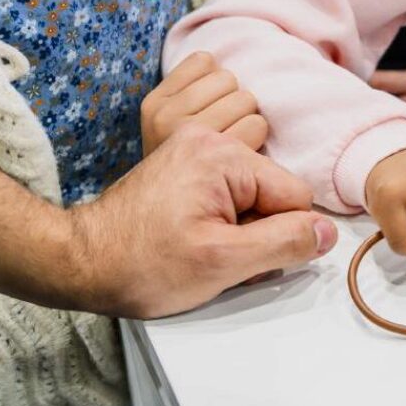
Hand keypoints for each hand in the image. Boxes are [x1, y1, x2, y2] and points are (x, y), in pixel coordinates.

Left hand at [68, 127, 337, 317]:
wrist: (78, 262)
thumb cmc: (141, 265)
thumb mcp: (222, 264)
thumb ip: (284, 243)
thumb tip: (327, 233)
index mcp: (223, 155)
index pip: (295, 196)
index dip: (279, 235)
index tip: (239, 254)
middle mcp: (209, 140)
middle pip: (274, 193)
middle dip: (257, 230)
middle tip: (215, 254)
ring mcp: (193, 149)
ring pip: (252, 195)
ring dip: (239, 227)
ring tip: (199, 246)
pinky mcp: (181, 164)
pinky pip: (227, 192)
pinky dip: (219, 219)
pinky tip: (190, 237)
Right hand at [142, 51, 266, 154]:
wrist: (171, 214)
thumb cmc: (186, 159)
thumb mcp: (173, 119)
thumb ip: (192, 89)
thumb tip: (225, 56)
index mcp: (155, 102)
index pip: (203, 61)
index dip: (215, 81)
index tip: (209, 105)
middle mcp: (165, 117)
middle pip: (227, 78)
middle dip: (233, 98)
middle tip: (225, 124)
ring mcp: (190, 137)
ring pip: (245, 99)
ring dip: (247, 115)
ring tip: (233, 135)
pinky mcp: (219, 156)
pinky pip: (256, 124)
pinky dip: (257, 133)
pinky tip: (243, 146)